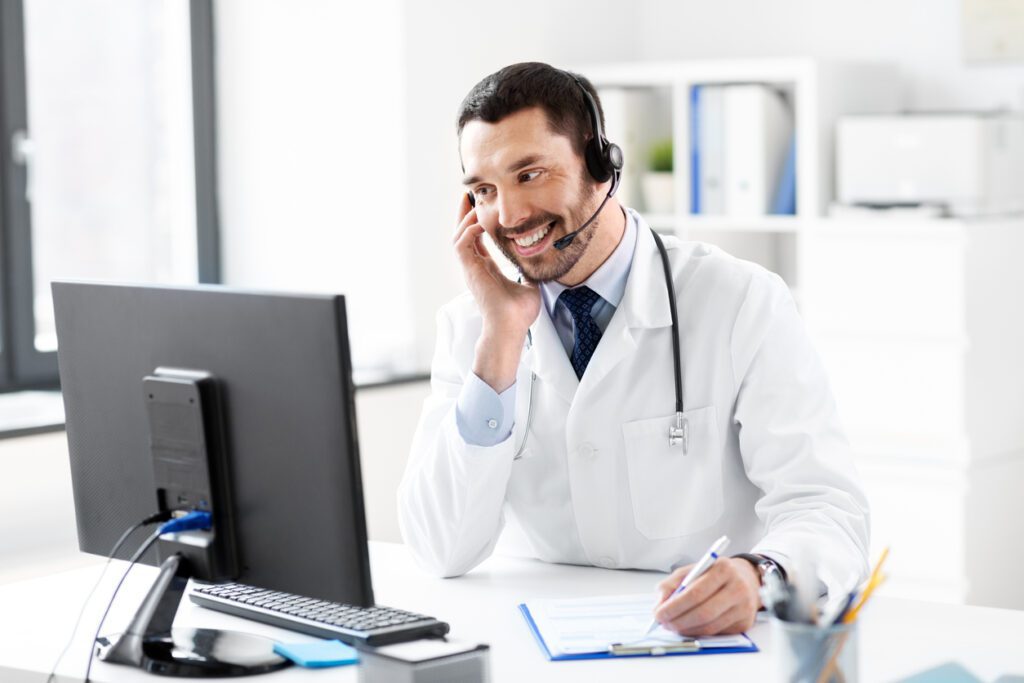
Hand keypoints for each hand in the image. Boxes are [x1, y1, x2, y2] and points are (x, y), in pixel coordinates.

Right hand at [453, 194, 539, 391]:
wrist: (511, 327)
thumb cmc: (519, 312)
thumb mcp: (529, 284)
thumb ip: (530, 271)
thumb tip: (541, 263)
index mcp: (487, 269)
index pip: (477, 239)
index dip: (478, 222)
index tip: (483, 206)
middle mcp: (476, 266)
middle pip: (463, 233)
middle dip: (465, 213)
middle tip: (470, 194)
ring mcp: (471, 269)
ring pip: (459, 236)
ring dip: (465, 218)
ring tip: (473, 203)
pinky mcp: (470, 270)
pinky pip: (462, 244)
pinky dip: (469, 230)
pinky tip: (480, 221)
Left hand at [652, 558, 760, 636]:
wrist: (746, 579)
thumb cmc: (714, 574)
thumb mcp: (692, 570)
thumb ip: (672, 584)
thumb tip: (659, 604)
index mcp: (723, 569)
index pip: (695, 592)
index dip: (674, 606)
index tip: (658, 613)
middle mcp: (737, 588)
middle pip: (704, 612)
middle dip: (679, 621)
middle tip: (663, 623)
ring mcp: (744, 607)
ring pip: (710, 627)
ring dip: (687, 630)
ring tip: (673, 626)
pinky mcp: (746, 623)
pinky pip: (717, 633)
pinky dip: (698, 633)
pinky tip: (689, 627)